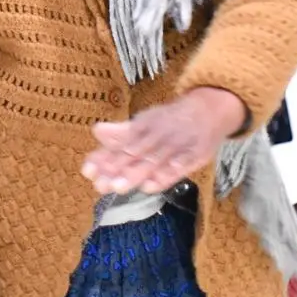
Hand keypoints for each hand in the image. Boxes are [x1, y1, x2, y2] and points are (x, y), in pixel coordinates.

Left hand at [81, 87, 246, 195]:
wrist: (208, 109)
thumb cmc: (170, 121)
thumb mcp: (145, 122)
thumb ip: (121, 132)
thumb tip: (97, 131)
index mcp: (143, 126)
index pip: (120, 144)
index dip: (104, 158)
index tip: (88, 171)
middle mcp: (157, 134)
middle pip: (134, 154)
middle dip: (116, 169)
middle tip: (100, 184)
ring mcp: (176, 144)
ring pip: (154, 161)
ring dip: (136, 173)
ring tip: (118, 186)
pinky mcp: (195, 154)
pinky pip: (180, 166)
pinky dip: (166, 175)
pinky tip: (151, 186)